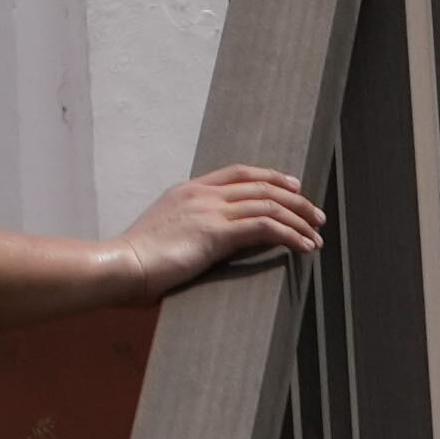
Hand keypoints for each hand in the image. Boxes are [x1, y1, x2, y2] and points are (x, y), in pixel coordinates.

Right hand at [118, 165, 327, 290]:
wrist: (122, 265)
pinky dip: (290, 235)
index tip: (293, 186)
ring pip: (268, 206)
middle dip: (294, 199)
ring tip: (317, 235)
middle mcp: (202, 194)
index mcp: (188, 190)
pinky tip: (304, 247)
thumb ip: (187, 228)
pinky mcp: (216, 233)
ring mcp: (209, 210)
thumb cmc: (136, 260)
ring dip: (298, 220)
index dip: (270, 177)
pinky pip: (264, 228)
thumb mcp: (164, 233)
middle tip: (316, 214)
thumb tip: (205, 242)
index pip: (238, 173)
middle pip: (261, 186)